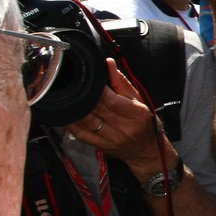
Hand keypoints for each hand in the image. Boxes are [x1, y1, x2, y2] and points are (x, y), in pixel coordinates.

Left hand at [67, 58, 169, 175]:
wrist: (147, 151)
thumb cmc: (145, 124)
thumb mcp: (140, 101)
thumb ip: (122, 83)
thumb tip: (108, 64)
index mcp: (137, 114)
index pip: (113, 100)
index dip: (99, 89)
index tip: (90, 80)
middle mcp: (125, 128)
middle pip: (99, 110)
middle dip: (86, 97)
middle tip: (76, 85)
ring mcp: (112, 139)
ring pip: (88, 122)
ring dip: (76, 109)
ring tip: (68, 97)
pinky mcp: (102, 147)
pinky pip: (82, 134)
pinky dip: (72, 123)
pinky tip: (67, 114)